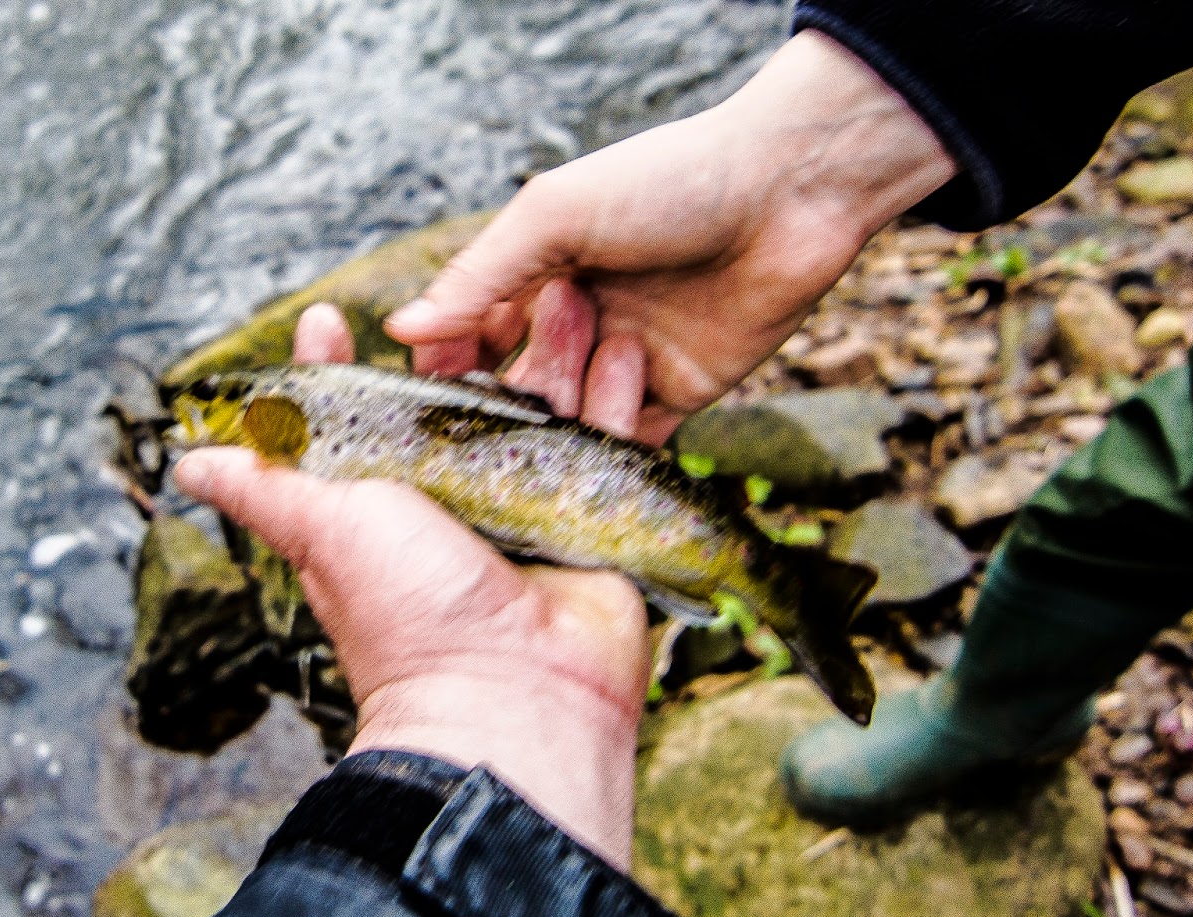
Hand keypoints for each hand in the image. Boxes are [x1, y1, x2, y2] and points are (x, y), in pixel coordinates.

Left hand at [173, 305, 650, 868]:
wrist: (513, 698)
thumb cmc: (407, 616)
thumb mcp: (321, 531)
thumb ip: (267, 488)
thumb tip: (187, 463)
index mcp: (386, 501)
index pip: (360, 415)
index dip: (340, 365)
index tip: (327, 318)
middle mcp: (457, 500)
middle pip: (463, 398)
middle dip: (476, 338)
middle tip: (494, 279)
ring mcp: (528, 507)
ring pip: (543, 409)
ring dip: (556, 351)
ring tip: (568, 290)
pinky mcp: (592, 518)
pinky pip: (610, 445)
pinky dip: (618, 397)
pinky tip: (626, 346)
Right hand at [384, 30, 956, 442]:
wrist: (791, 194)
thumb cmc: (669, 181)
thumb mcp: (555, 215)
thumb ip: (479, 276)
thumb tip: (401, 329)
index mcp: (543, 271)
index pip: (473, 331)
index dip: (448, 361)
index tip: (428, 383)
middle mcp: (580, 321)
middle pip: (517, 385)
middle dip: (505, 399)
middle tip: (512, 395)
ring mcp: (628, 363)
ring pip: (569, 421)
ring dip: (567, 412)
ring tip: (595, 375)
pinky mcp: (680, 397)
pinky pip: (631, 444)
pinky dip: (610, 453)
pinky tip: (596, 458)